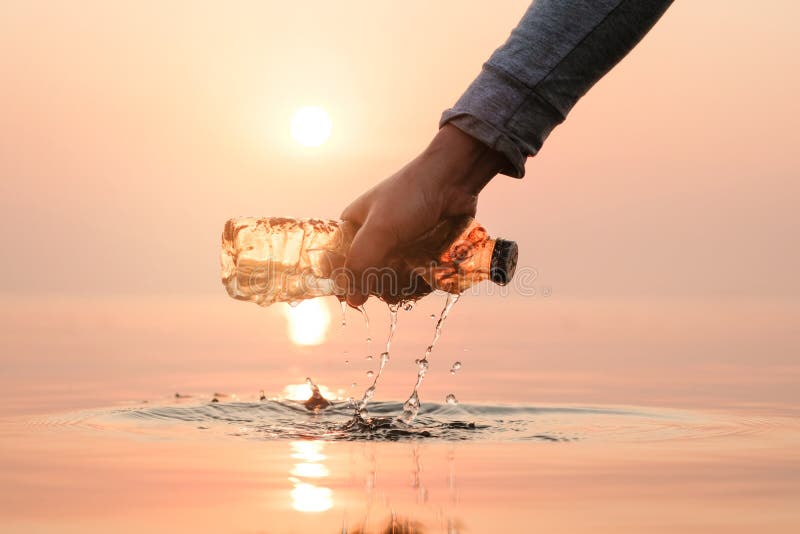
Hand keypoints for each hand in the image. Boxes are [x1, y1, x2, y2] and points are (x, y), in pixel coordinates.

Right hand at [340, 124, 506, 305]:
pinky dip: (420, 283)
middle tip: (390, 287)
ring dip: (402, 287)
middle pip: (369, 277)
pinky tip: (426, 279)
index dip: (346, 281)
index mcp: (354, 227)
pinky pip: (416, 278)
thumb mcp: (378, 229)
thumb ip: (360, 264)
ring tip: (412, 281)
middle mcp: (375, 238)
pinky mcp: (422, 252)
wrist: (453, 179)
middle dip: (379, 286)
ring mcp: (400, 246)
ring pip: (394, 280)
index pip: (340, 263)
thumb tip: (350, 300)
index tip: (356, 296)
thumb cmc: (409, 196)